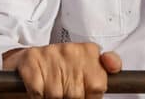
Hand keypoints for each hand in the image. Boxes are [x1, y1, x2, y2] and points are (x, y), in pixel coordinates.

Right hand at [1, 44, 121, 98]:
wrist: (29, 58)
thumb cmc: (62, 66)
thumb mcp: (88, 65)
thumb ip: (105, 68)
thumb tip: (115, 67)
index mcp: (89, 50)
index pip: (97, 86)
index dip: (89, 97)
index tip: (84, 96)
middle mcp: (71, 49)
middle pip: (76, 93)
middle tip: (65, 95)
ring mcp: (50, 53)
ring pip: (56, 94)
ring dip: (52, 98)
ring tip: (52, 93)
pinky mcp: (31, 59)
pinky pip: (37, 90)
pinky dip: (38, 96)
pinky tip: (40, 90)